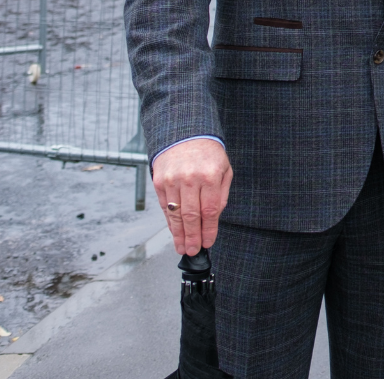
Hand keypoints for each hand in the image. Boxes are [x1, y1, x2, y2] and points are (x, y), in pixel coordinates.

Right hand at [151, 137, 232, 255]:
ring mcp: (172, 180)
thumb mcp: (224, 169)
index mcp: (209, 176)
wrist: (185, 133)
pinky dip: (169, 221)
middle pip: (190, 216)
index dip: (208, 230)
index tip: (208, 243)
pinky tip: (174, 232)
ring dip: (178, 234)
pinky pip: (165, 206)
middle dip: (192, 237)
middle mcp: (189, 178)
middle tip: (193, 251)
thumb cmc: (209, 154)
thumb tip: (214, 219)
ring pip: (175, 214)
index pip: (209, 210)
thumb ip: (221, 194)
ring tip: (182, 247)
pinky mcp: (159, 181)